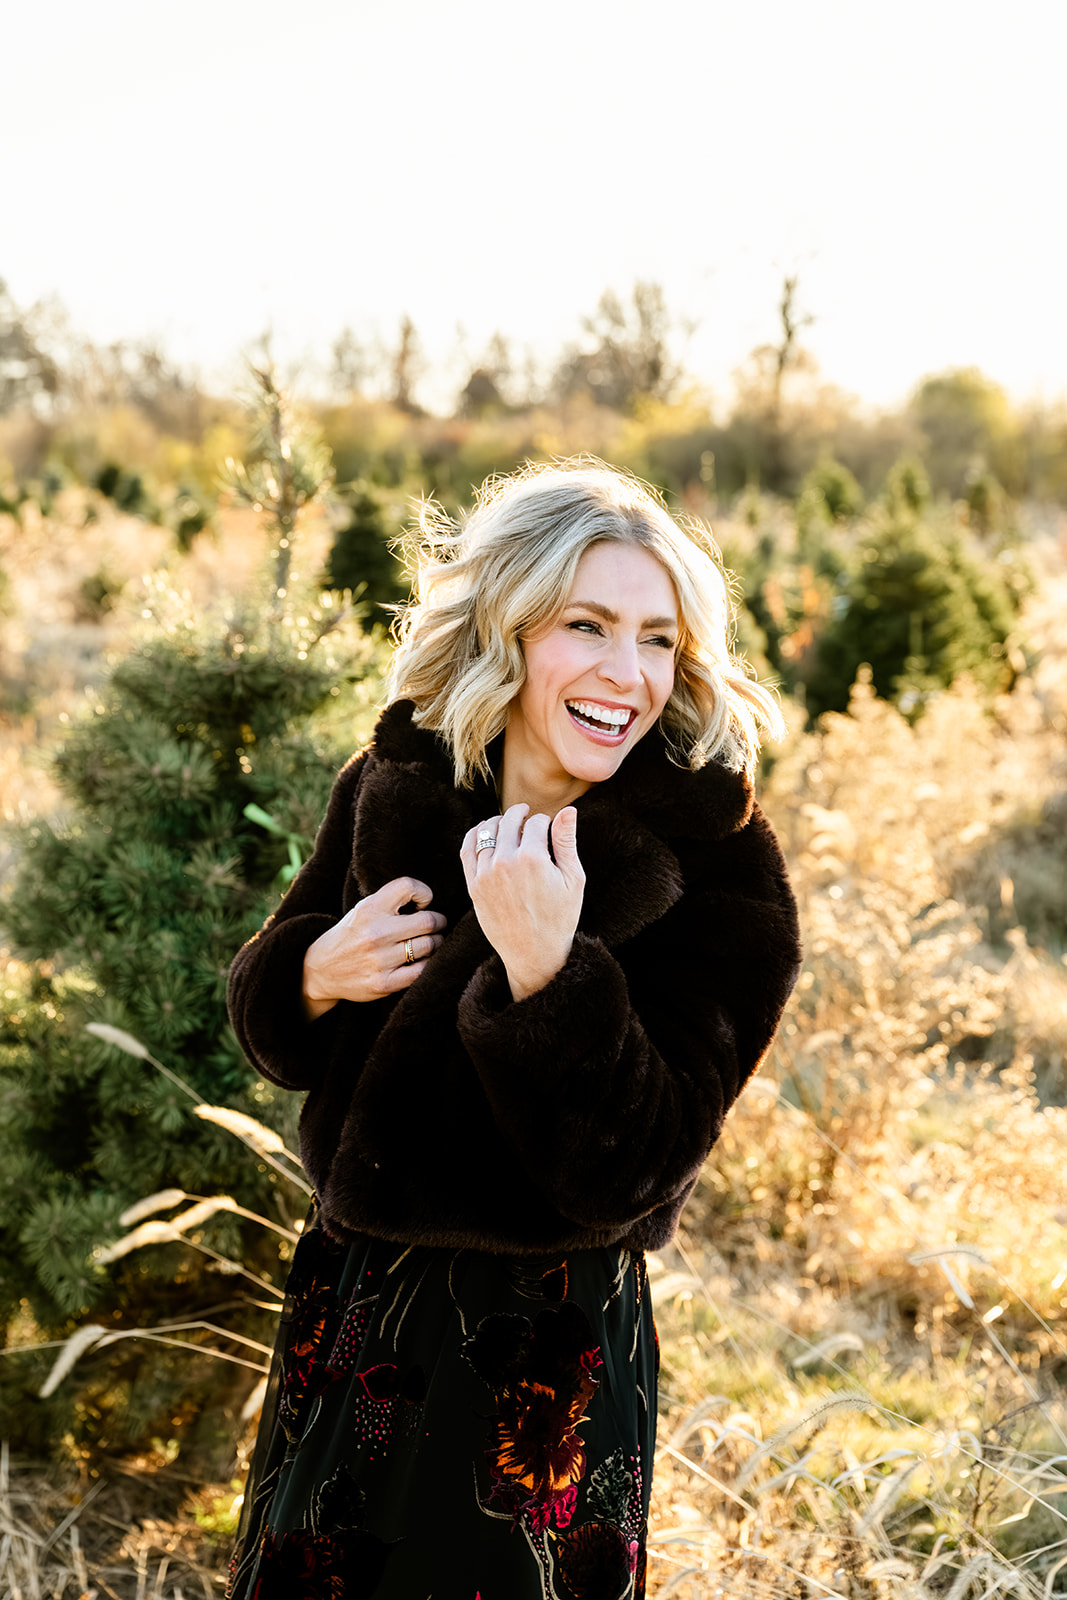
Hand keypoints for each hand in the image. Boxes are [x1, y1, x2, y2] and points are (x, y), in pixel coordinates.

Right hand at [301, 876, 446, 1018]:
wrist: (320, 970)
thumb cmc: (351, 935)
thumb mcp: (363, 909)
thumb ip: (391, 902)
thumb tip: (431, 903)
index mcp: (369, 909)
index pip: (408, 887)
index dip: (424, 893)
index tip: (422, 903)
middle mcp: (375, 933)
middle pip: (428, 921)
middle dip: (439, 921)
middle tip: (437, 924)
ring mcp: (379, 960)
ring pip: (429, 946)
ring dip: (436, 943)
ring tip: (430, 942)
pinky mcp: (384, 983)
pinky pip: (422, 971)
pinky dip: (429, 964)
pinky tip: (423, 960)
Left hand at [460, 804, 584, 1000]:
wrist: (534, 954)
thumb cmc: (560, 918)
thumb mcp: (573, 880)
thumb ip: (567, 842)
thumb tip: (568, 809)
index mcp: (533, 858)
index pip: (536, 822)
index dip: (545, 822)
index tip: (548, 828)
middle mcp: (505, 862)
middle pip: (509, 821)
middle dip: (521, 814)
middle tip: (527, 815)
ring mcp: (485, 874)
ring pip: (487, 830)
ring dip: (499, 822)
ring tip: (508, 824)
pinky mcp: (473, 885)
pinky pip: (467, 848)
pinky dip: (475, 834)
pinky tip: (485, 831)